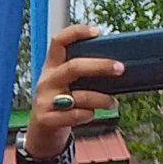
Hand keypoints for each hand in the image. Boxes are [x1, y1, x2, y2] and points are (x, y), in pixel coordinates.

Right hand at [24, 23, 124, 156]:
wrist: (42, 132)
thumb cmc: (62, 103)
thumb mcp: (66, 84)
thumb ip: (84, 73)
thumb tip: (117, 65)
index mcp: (52, 67)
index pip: (58, 41)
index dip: (76, 32)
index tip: (97, 31)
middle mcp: (47, 81)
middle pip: (74, 67)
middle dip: (100, 66)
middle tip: (120, 68)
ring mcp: (45, 100)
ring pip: (79, 96)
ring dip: (102, 99)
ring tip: (113, 103)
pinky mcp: (46, 119)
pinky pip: (75, 115)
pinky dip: (88, 115)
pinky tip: (91, 114)